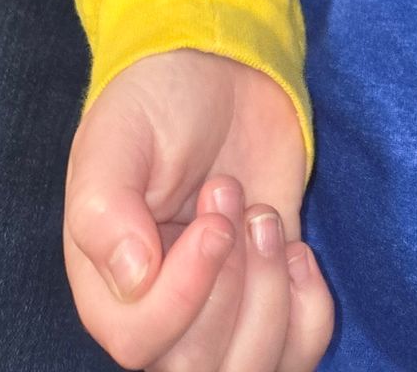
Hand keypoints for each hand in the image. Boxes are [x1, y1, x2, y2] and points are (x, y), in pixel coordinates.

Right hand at [65, 50, 331, 371]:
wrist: (220, 74)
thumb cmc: (157, 102)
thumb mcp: (116, 136)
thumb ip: (106, 209)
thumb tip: (132, 278)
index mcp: (108, 286)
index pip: (139, 344)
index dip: (187, 293)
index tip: (214, 217)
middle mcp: (159, 315)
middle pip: (199, 367)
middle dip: (233, 282)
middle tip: (232, 196)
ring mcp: (219, 315)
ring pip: (251, 369)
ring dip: (271, 294)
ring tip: (262, 217)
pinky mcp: (269, 302)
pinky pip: (299, 353)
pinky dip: (310, 308)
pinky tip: (295, 250)